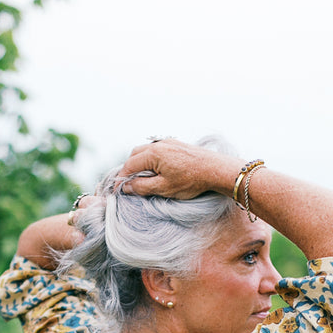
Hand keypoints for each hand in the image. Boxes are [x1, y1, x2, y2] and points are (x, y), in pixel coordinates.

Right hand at [115, 139, 238, 200]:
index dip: (121, 178)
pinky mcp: (176, 145)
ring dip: (140, 164)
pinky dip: (151, 160)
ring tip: (142, 178)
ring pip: (146, 151)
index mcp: (153, 154)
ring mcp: (168, 143)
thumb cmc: (191, 180)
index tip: (118, 189)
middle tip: (128, 184)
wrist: (215, 169)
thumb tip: (127, 187)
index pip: (129, 165)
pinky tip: (156, 171)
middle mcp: (159, 145)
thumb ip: (142, 187)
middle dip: (129, 169)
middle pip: (135, 155)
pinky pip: (157, 150)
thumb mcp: (164, 188)